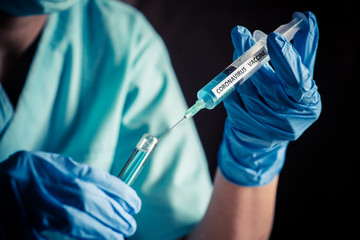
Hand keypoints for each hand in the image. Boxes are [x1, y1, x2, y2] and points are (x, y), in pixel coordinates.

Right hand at [0, 151, 140, 238]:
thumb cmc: (29, 172)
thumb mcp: (55, 163)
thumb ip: (81, 173)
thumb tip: (113, 186)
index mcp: (57, 169)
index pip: (97, 180)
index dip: (121, 193)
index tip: (134, 203)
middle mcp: (47, 187)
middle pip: (89, 202)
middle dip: (115, 215)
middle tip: (130, 224)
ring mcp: (34, 209)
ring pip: (74, 222)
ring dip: (101, 232)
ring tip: (119, 237)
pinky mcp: (25, 230)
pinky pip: (54, 238)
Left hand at [218, 12, 320, 185]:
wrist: (266, 135)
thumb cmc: (287, 99)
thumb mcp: (300, 77)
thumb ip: (304, 49)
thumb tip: (306, 18)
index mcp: (304, 102)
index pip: (296, 80)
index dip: (286, 60)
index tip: (273, 38)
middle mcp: (284, 117)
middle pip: (266, 84)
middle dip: (251, 57)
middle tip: (240, 33)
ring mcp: (261, 123)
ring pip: (246, 89)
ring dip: (239, 65)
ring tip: (238, 48)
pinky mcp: (242, 124)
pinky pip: (233, 97)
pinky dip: (232, 81)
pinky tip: (234, 73)